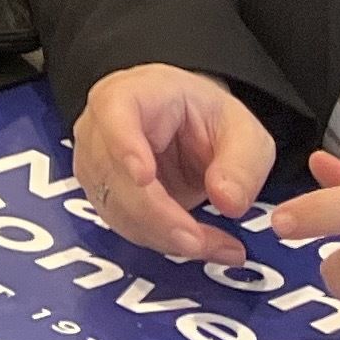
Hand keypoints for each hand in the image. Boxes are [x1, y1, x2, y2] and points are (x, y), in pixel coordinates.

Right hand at [71, 65, 275, 261]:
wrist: (190, 132)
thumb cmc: (208, 120)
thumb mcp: (243, 133)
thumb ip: (241, 165)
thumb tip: (227, 201)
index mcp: (131, 93)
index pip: (113, 111)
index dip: (123, 143)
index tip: (144, 177)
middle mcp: (100, 126)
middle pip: (113, 174)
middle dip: (159, 215)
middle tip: (200, 240)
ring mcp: (95, 164)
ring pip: (117, 208)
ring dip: (165, 235)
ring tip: (217, 245)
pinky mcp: (102, 196)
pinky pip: (126, 226)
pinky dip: (164, 242)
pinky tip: (200, 244)